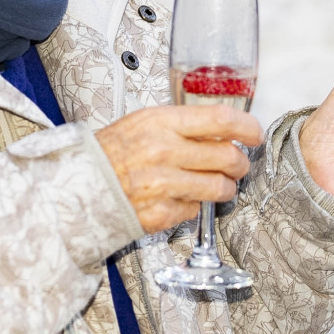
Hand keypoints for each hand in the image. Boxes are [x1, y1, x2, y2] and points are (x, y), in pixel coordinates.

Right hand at [96, 106, 264, 234]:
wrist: (78, 185)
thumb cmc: (112, 152)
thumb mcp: (144, 122)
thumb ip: (183, 124)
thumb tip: (223, 129)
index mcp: (161, 123)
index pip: (220, 120)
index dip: (247, 127)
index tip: (254, 134)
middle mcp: (164, 152)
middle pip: (228, 157)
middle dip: (241, 163)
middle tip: (238, 164)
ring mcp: (163, 185)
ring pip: (219, 188)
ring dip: (225, 187)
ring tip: (218, 184)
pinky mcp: (160, 214)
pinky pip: (195, 210)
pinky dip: (193, 205)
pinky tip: (180, 197)